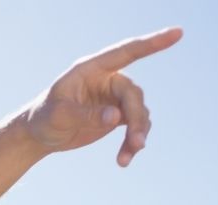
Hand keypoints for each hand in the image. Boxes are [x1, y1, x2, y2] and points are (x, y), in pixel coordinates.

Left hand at [23, 27, 182, 166]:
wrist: (39, 135)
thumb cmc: (44, 118)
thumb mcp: (59, 116)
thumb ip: (86, 114)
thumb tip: (117, 117)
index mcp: (92, 69)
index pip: (126, 52)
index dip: (153, 43)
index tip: (178, 33)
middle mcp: (107, 80)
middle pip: (133, 95)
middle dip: (136, 119)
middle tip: (136, 143)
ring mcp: (113, 98)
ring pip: (138, 112)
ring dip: (137, 134)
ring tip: (126, 157)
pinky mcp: (117, 116)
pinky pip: (135, 126)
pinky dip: (133, 142)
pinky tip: (124, 159)